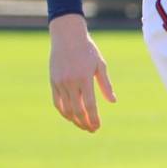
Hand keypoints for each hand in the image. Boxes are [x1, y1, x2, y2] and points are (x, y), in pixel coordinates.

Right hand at [48, 14, 116, 132]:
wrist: (67, 37)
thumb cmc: (87, 50)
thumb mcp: (100, 65)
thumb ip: (105, 85)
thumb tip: (113, 101)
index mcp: (84, 79)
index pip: (89, 105)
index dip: (93, 118)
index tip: (97, 126)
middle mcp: (70, 83)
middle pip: (77, 110)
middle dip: (84, 123)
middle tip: (92, 130)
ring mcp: (60, 83)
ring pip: (65, 109)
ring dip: (74, 120)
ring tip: (82, 125)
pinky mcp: (53, 82)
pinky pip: (57, 102)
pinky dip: (63, 112)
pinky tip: (71, 117)